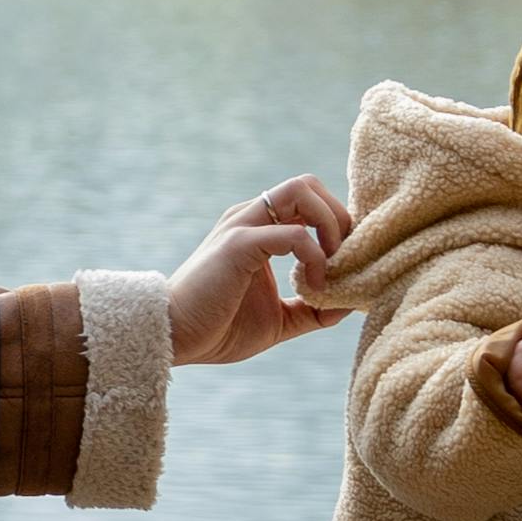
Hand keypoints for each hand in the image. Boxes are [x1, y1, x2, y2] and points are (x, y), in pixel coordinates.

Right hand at [166, 175, 351, 366]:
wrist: (174, 337)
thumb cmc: (218, 328)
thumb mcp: (278, 320)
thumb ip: (311, 310)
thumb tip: (348, 305)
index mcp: (258, 228)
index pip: (308, 200)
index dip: (336, 224)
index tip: (345, 264)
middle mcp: (250, 217)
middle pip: (309, 184)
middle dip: (339, 217)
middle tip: (343, 260)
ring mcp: (243, 226)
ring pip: (302, 190)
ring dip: (330, 225)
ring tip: (331, 266)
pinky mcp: (239, 244)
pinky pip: (294, 233)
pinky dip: (315, 256)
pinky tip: (312, 286)